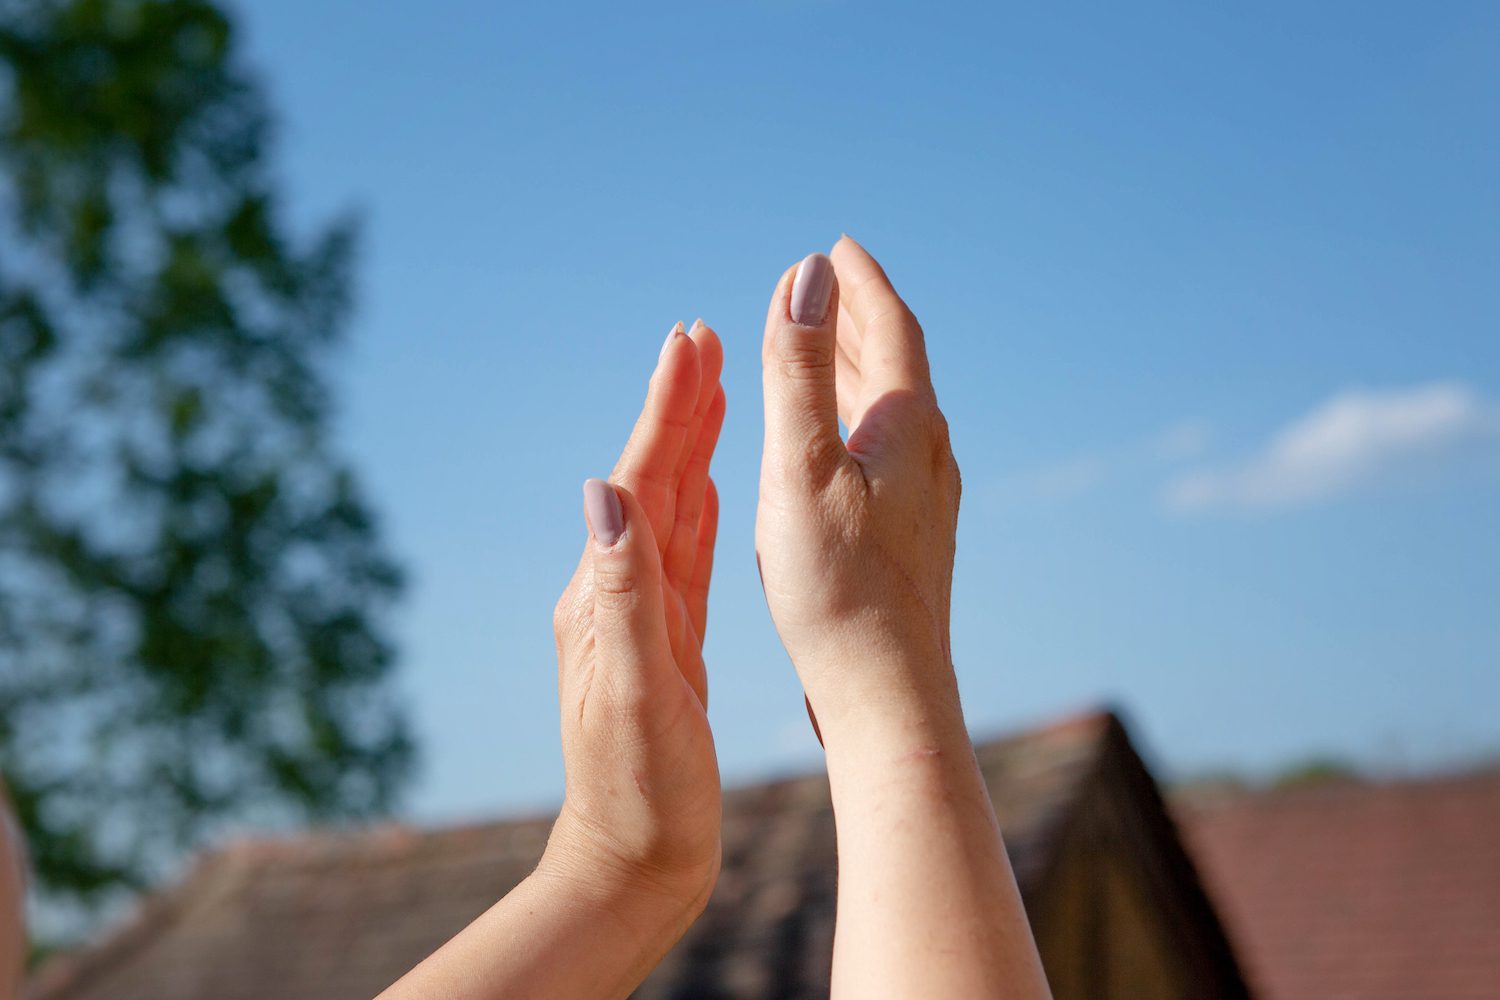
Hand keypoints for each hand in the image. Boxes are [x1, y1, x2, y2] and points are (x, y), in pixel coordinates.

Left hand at [546, 320, 725, 909]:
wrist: (632, 861)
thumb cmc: (640, 789)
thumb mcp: (637, 693)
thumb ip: (624, 594)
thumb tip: (605, 491)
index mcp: (606, 596)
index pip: (640, 481)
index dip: (666, 411)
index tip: (689, 344)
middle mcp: (616, 595)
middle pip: (653, 479)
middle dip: (678, 408)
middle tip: (703, 338)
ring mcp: (640, 617)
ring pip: (672, 510)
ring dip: (690, 446)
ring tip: (712, 390)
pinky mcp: (667, 643)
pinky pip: (685, 557)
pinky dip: (698, 509)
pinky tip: (711, 487)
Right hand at [756, 238, 961, 738]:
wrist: (888, 695)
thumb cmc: (836, 587)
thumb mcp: (800, 466)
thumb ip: (797, 369)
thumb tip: (807, 272)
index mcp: (906, 427)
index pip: (889, 328)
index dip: (861, 283)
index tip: (836, 246)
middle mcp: (930, 455)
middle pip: (896, 365)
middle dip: (857, 319)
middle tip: (827, 283)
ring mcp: (928, 500)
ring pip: (892, 411)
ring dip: (857, 370)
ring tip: (824, 347)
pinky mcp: (915, 539)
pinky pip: (888, 452)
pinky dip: (858, 421)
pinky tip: (841, 447)